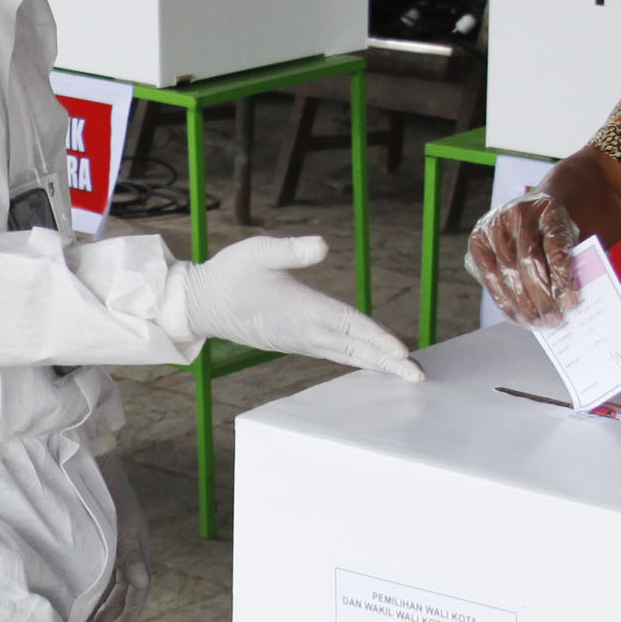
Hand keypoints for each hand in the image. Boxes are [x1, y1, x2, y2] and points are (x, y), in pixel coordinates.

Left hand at [84, 453, 152, 621]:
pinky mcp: (104, 540)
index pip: (140, 588)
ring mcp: (117, 545)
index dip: (132, 610)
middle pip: (126, 588)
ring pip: (115, 581)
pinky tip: (84, 592)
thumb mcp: (121, 528)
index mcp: (138, 548)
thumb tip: (142, 585)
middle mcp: (130, 549)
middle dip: (114, 608)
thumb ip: (130, 557)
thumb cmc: (106, 495)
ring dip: (105, 599)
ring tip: (89, 615)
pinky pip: (105, 569)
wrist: (94, 465)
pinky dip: (97, 584)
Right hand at [183, 235, 422, 380]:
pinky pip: (336, 354)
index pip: (349, 325)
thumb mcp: (258, 251)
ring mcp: (302, 340)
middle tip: (419, 376)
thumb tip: (323, 245)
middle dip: (389, 363)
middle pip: (356, 349)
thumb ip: (291, 250)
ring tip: (406, 373)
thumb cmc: (230, 274)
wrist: (201, 304)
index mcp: (303, 309)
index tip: (402, 352)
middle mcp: (306, 331)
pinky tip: (371, 361)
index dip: (378, 338)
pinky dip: (358, 359)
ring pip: (348, 355)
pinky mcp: (297, 342)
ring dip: (378, 364)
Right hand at [467, 190, 586, 324]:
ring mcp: (493, 226)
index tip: (571, 302)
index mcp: (548, 209)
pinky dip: (505, 302)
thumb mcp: (569, 239)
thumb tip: (566, 301)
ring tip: (537, 323)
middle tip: (554, 320)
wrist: (531, 212)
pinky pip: (489, 278)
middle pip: (528, 262)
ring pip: (506, 273)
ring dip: (523, 305)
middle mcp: (517, 213)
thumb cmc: (553, 233)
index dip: (562, 276)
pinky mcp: (478, 242)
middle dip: (541, 297)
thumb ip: (569, 262)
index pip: (555, 246)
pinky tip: (518, 317)